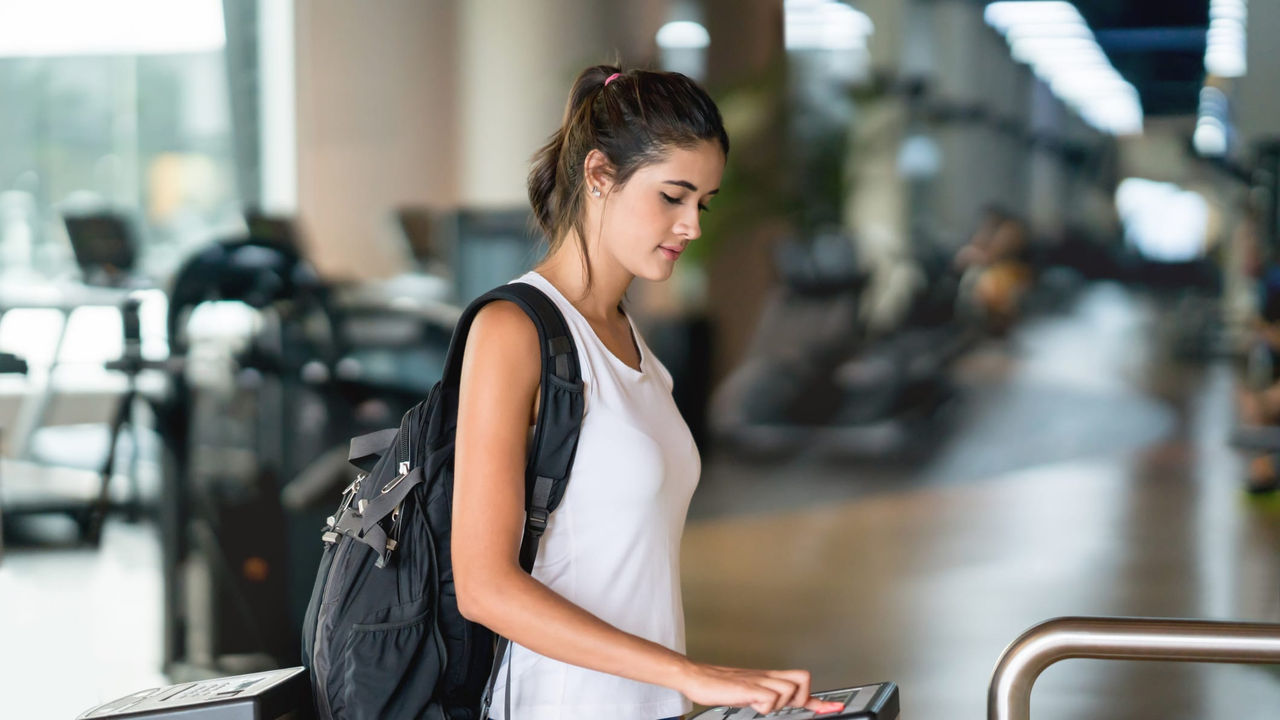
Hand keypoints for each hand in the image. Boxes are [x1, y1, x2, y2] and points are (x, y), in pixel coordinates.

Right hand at [676, 661, 846, 715]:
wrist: (697, 677)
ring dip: (779, 703)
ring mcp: (759, 681)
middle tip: (785, 706)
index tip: (835, 708)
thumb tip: (777, 704)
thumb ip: (766, 696)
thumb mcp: (749, 691)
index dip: (821, 700)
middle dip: (801, 697)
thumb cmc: (719, 685)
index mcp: (769, 677)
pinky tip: (751, 704)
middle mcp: (767, 677)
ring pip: (789, 690)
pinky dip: (764, 706)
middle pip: (804, 678)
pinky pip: (769, 699)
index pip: (802, 683)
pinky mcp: (748, 688)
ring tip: (761, 704)